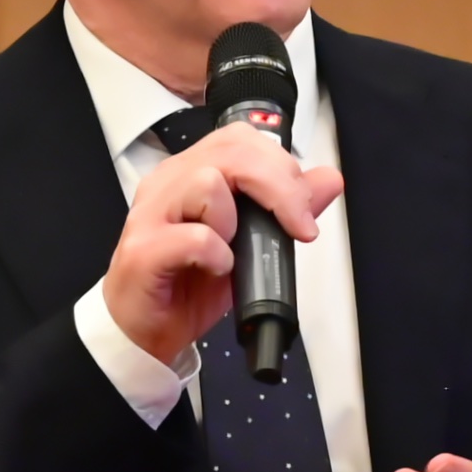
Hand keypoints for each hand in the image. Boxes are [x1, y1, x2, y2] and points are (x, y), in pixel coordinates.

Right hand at [102, 127, 342, 364]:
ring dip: (234, 222)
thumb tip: (327, 179)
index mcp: (191, 173)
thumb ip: (286, 208)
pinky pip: (194, 237)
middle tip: (296, 227)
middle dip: (278, 188)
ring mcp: (152, 214)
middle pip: (230, 151)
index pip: (240, 139)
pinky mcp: (143, 250)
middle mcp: (169, 184)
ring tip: (230, 250)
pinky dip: (217, 256)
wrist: (146, 332)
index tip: (303, 210)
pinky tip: (216, 270)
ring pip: (208, 184)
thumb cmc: (187, 285)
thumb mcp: (250, 245)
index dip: (281, 166)